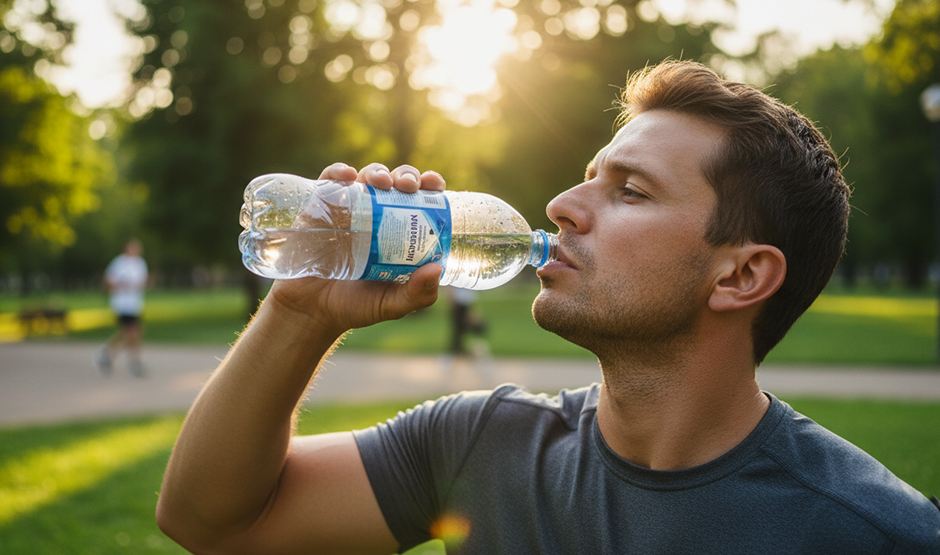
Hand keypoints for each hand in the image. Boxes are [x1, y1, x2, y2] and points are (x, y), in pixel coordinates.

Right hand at [267, 163, 446, 337]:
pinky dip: (339, 172)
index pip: (421, 201)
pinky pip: (329, 181)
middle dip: (406, 176)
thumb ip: (417, 294)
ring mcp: (348, 209)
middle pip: (396, 183)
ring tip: (381, 183)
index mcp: (400, 233)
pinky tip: (348, 176)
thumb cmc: (355, 306)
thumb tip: (437, 268)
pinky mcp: (319, 208)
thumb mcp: (391, 305)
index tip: (435, 185)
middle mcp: (376, 216)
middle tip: (407, 186)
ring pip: (367, 177)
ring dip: (378, 172)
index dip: (430, 186)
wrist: (311, 311)